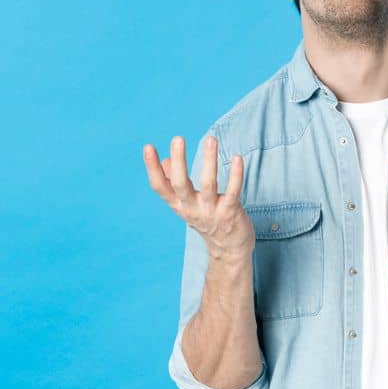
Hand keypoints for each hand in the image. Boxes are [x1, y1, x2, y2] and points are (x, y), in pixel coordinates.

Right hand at [143, 135, 253, 261]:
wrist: (229, 250)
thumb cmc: (207, 221)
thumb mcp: (187, 205)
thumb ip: (175, 184)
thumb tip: (165, 161)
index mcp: (178, 205)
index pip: (159, 186)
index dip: (152, 168)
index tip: (148, 147)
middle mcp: (192, 208)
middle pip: (180, 183)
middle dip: (179, 161)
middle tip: (178, 138)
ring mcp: (211, 211)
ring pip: (208, 184)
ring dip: (209, 161)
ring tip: (210, 139)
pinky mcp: (231, 212)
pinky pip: (233, 191)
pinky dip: (236, 174)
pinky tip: (238, 157)